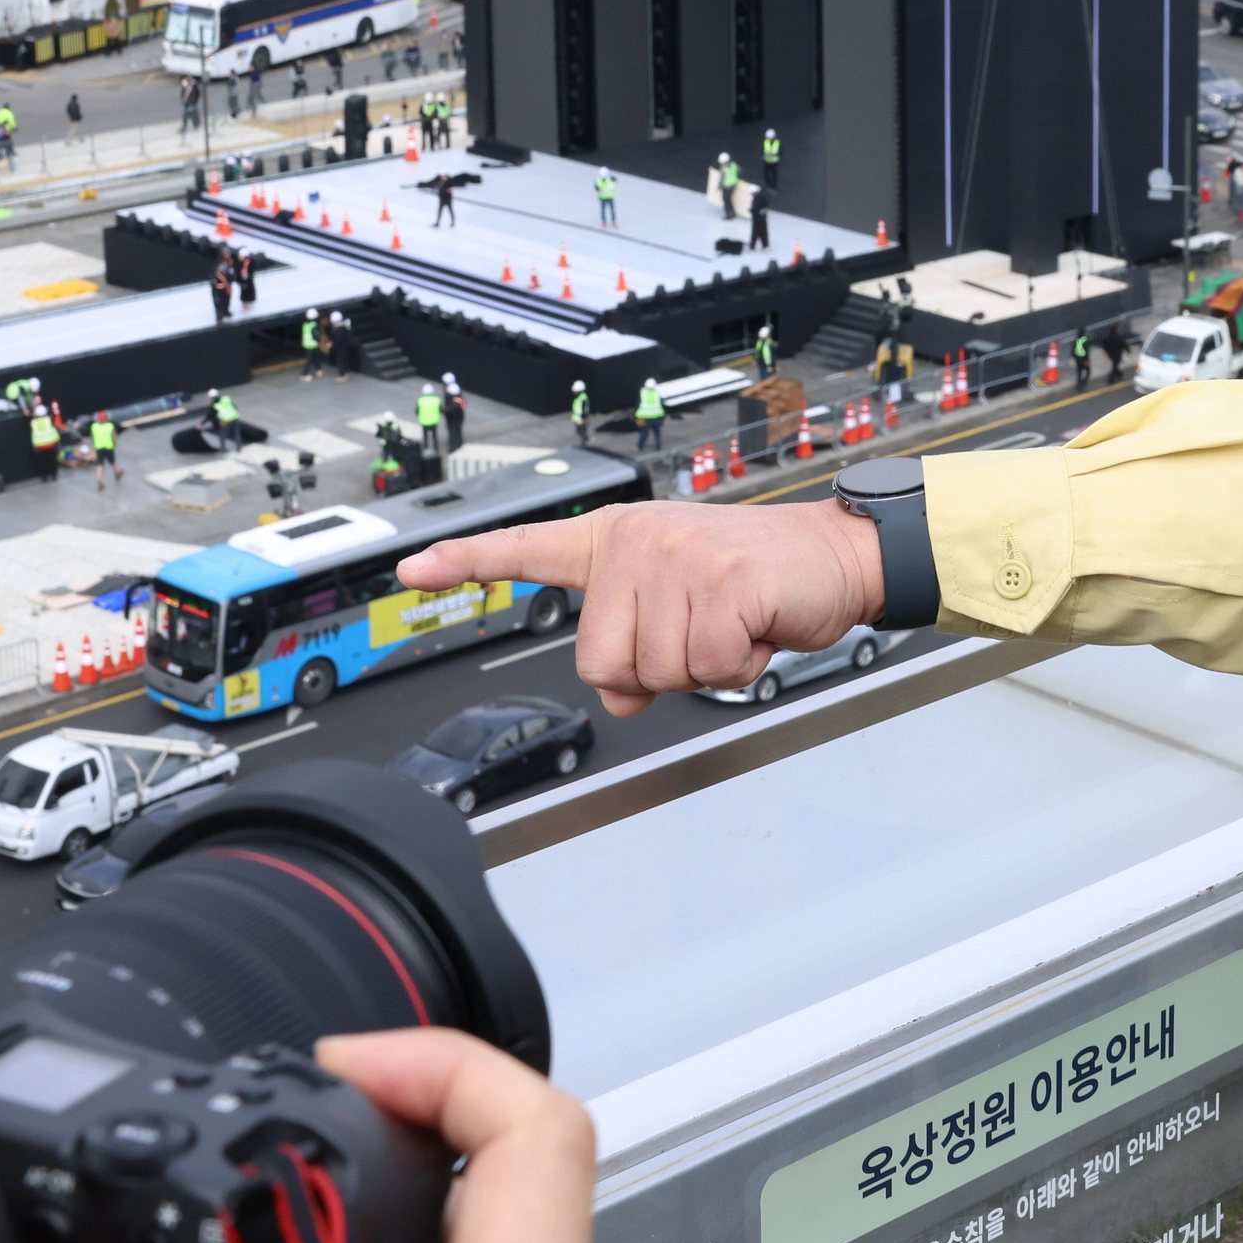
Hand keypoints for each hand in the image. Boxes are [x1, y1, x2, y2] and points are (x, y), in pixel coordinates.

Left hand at [401, 498, 885, 716]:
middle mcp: (637, 541)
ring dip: (705, 667)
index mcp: (616, 543)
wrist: (835, 557)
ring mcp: (677, 555)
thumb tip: (618, 700)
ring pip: (657, 671)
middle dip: (658, 670)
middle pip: (601, 661)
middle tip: (703, 631)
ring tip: (735, 623)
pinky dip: (740, 664)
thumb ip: (637, 649)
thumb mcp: (684, 614)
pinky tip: (757, 625)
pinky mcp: (722, 578)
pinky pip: (707, 666)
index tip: (408, 570)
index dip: (464, 565)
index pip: (525, 550)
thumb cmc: (756, 584)